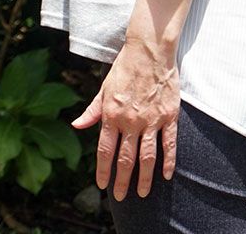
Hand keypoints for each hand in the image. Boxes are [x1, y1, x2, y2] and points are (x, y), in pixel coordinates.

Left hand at [70, 37, 180, 199]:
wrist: (149, 49)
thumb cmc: (125, 67)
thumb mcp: (104, 88)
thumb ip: (92, 110)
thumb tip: (77, 126)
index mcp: (112, 114)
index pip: (105, 151)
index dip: (103, 171)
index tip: (103, 184)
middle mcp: (131, 120)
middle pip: (126, 159)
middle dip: (122, 181)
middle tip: (121, 196)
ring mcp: (151, 119)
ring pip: (147, 156)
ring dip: (144, 178)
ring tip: (142, 193)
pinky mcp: (169, 115)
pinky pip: (169, 143)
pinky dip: (168, 161)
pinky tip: (166, 175)